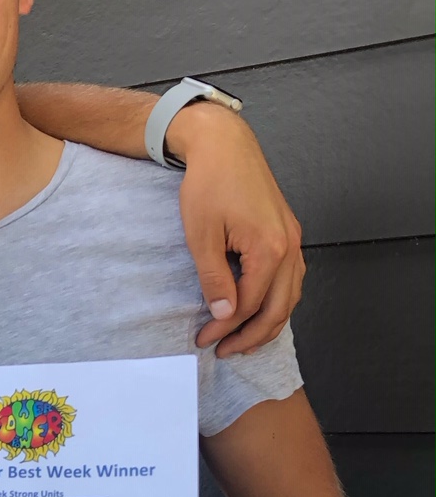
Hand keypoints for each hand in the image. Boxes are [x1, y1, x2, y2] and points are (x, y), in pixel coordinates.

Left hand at [169, 107, 304, 357]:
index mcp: (269, 248)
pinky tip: (260, 309)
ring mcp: (294, 239)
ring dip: (268, 322)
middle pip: (279, 308)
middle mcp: (290, 246)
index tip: (204, 339)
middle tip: (225, 351)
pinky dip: (278, 300)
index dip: (225, 328)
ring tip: (243, 340)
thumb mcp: (201, 236)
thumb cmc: (209, 183)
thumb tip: (223, 314)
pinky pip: (292, 278)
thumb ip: (215, 279)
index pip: (249, 305)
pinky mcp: (289, 232)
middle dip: (251, 335)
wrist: (224, 145)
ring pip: (291, 295)